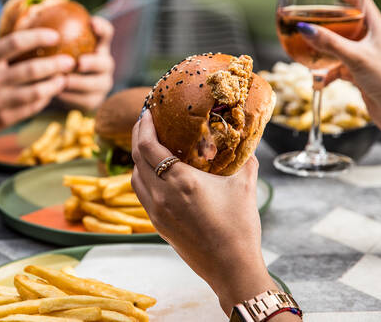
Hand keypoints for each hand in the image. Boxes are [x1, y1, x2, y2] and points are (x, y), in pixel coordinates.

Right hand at [0, 29, 74, 132]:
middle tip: (69, 61)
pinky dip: (43, 100)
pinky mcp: (3, 120)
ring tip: (63, 79)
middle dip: (56, 64)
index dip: (39, 36)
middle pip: (33, 69)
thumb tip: (29, 39)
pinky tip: (49, 94)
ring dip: (55, 85)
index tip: (55, 35)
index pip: (16, 42)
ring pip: (37, 92)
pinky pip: (31, 108)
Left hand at [56, 16, 114, 110]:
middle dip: (94, 62)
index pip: (106, 33)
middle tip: (79, 62)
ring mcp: (102, 83)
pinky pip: (86, 100)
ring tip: (64, 81)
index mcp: (97, 45)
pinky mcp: (95, 101)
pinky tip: (58, 93)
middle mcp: (104, 64)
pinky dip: (72, 97)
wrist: (54, 87)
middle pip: (106, 62)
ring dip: (80, 82)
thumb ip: (48, 33)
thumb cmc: (51, 58)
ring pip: (98, 84)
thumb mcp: (51, 45)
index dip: (102, 28)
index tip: (91, 23)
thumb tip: (31, 14)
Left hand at [131, 112, 276, 314]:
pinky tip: (156, 173)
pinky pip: (141, 193)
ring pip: (134, 177)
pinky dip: (142, 177)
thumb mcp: (245, 185)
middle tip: (147, 121)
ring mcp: (156, 212)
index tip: (147, 111)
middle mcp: (161, 195)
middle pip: (136, 158)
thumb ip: (243, 158)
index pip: (147, 146)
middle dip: (138, 136)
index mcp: (180, 182)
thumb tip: (247, 139)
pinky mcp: (157, 225)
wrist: (231, 269)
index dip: (144, 126)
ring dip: (138, 157)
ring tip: (150, 144)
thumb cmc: (239, 228)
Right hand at [298, 0, 380, 144]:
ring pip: (339, 46)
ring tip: (307, 50)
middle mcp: (371, 39)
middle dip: (325, 23)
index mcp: (376, 27)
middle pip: (345, 22)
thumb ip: (329, 43)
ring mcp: (365, 56)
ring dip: (323, 50)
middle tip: (307, 21)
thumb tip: (304, 28)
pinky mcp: (359, 73)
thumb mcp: (355, 58)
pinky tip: (318, 81)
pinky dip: (326, 72)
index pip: (359, 0)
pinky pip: (338, 67)